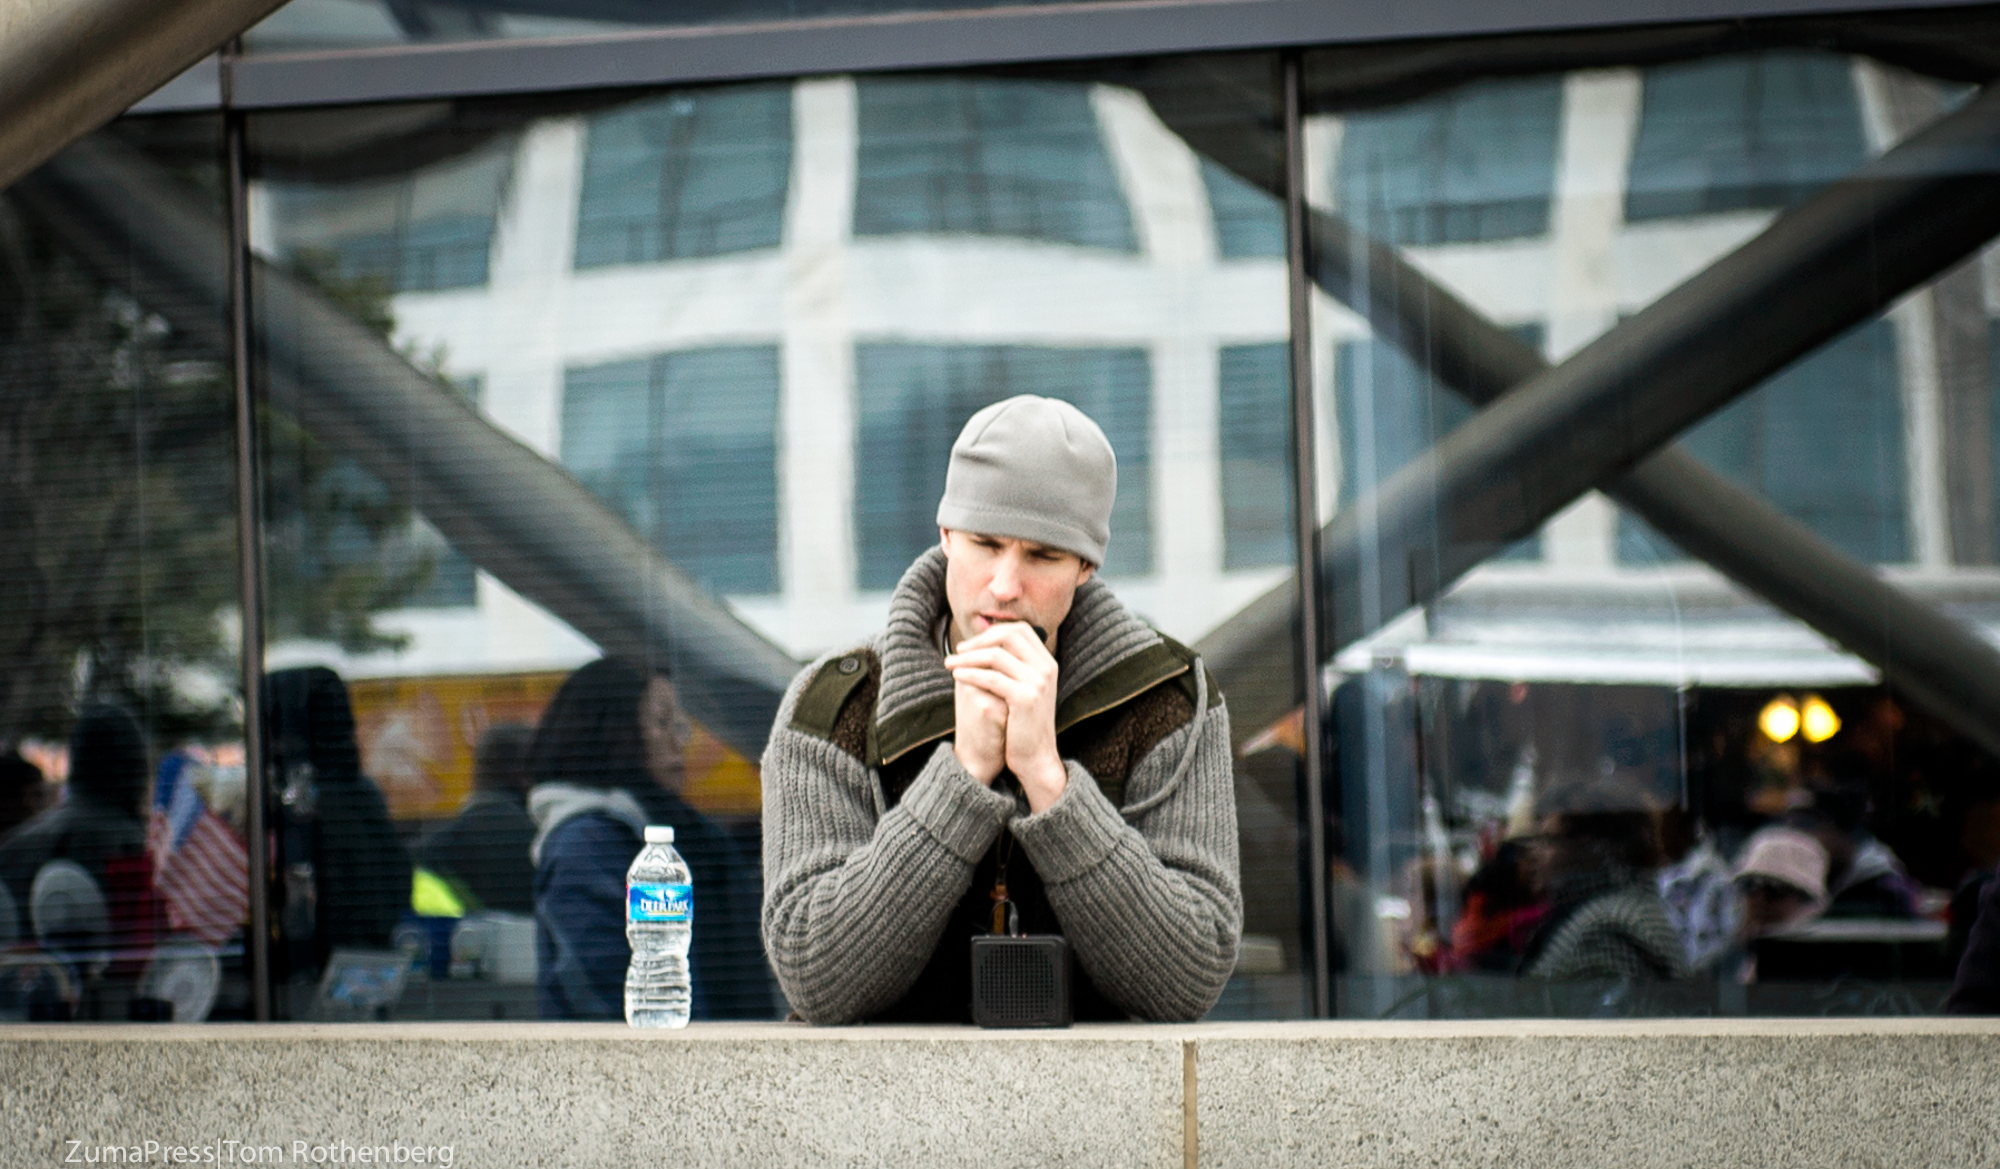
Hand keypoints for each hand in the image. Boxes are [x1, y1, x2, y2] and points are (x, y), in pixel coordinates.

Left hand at [946, 622, 1065, 811]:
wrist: (1036, 757)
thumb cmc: (1022, 725)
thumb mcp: (1023, 689)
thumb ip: (1011, 666)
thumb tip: (984, 642)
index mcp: (1047, 663)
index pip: (1020, 629)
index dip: (993, 632)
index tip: (972, 644)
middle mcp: (1046, 668)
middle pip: (1009, 636)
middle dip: (979, 641)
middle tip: (958, 651)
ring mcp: (1038, 683)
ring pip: (996, 655)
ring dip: (968, 657)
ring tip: (950, 664)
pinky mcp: (1026, 698)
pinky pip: (991, 678)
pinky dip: (970, 674)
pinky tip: (957, 677)